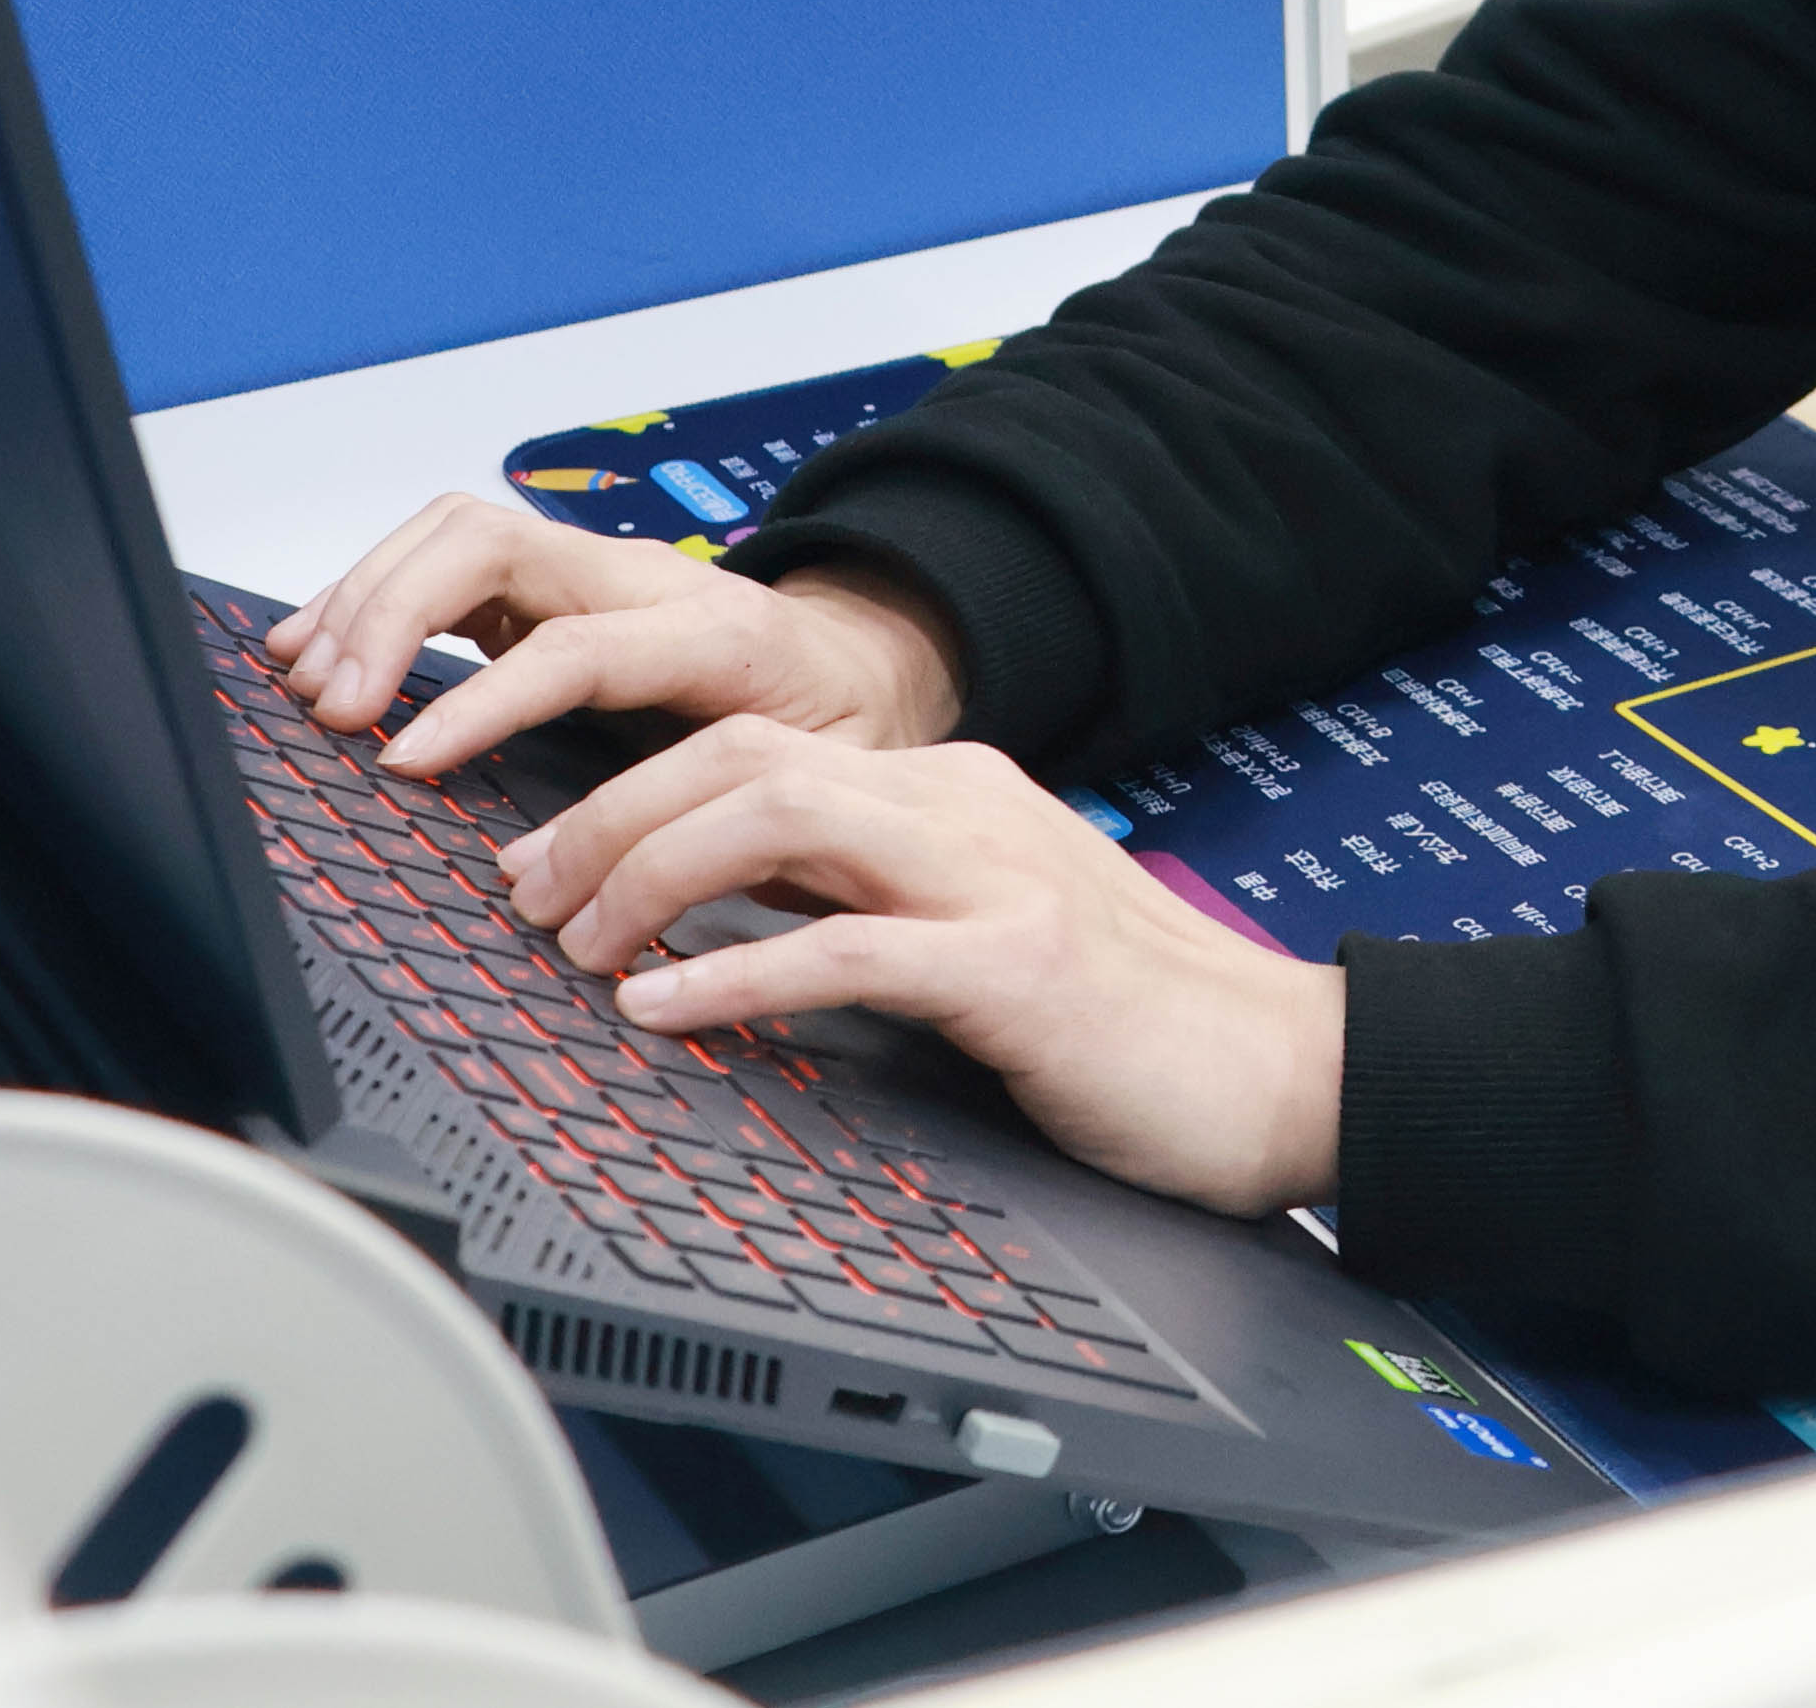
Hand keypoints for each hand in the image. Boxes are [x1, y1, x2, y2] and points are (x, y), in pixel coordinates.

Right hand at [264, 495, 964, 777]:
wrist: (868, 656)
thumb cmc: (839, 724)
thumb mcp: (814, 783)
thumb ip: (723, 823)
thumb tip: (609, 891)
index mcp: (713, 631)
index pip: (575, 645)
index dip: (483, 701)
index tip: (405, 760)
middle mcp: (641, 577)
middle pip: (492, 544)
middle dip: (393, 616)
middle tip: (331, 710)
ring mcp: (591, 568)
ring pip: (459, 530)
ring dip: (368, 594)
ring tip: (304, 676)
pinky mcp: (552, 581)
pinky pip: (451, 555)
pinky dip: (376, 591)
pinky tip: (325, 646)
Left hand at [511, 718, 1342, 1217]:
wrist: (1287, 1071)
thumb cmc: (1133, 1024)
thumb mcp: (975, 932)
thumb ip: (863, 904)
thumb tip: (717, 916)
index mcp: (947, 790)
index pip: (753, 743)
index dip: (624, 790)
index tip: (546, 862)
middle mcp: (961, 805)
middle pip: (742, 754)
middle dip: (607, 817)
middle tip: (528, 899)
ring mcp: (992, 875)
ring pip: (778, 813)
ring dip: (649, 873)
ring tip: (576, 945)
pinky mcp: (1017, 964)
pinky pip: (844, 946)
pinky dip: (731, 972)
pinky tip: (662, 1011)